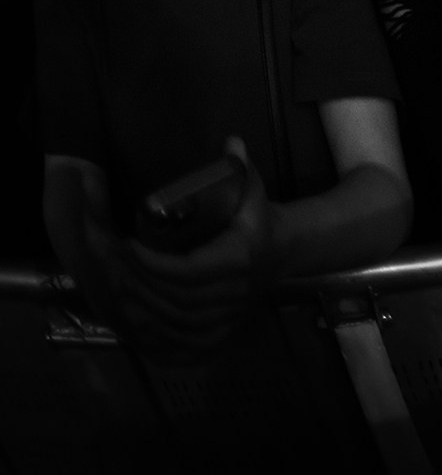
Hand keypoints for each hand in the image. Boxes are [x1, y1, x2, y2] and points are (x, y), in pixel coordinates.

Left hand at [121, 137, 280, 357]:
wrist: (286, 252)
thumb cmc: (261, 220)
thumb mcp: (255, 192)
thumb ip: (243, 168)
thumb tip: (232, 141)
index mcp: (239, 259)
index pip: (189, 271)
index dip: (155, 264)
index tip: (130, 245)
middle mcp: (234, 291)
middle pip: (177, 299)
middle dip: (141, 284)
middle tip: (114, 265)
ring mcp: (229, 313)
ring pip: (176, 321)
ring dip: (143, 308)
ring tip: (118, 286)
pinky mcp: (222, 328)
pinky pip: (184, 340)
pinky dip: (157, 335)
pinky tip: (138, 320)